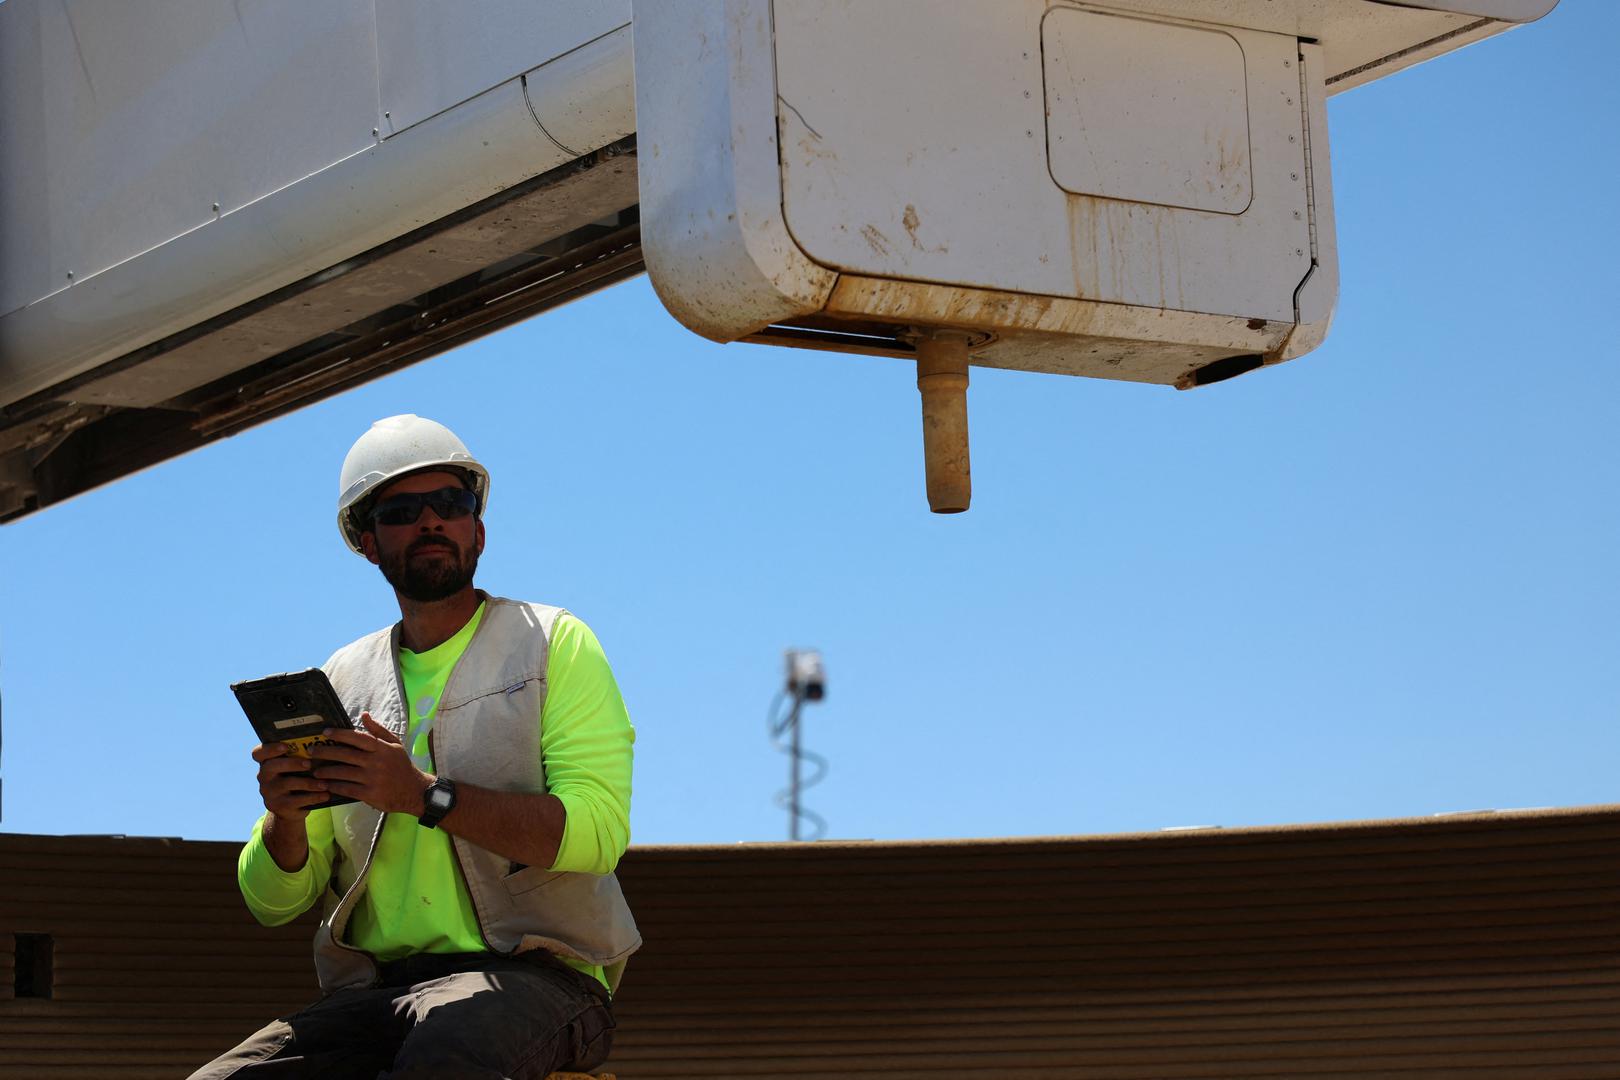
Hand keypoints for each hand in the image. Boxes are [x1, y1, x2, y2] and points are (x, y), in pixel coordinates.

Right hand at [252, 742, 329, 822]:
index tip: (285, 746)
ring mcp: (269, 793)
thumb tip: (322, 744)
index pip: (258, 753)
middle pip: (271, 766)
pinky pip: (296, 800)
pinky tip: (325, 795)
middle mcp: (264, 777)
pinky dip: (313, 797)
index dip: (270, 748)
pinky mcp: (278, 806)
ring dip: (308, 783)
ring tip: (324, 783)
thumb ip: (301, 755)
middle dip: (292, 763)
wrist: (291, 809)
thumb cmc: (297, 778)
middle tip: (309, 764)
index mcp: (266, 762)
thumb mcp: (296, 767)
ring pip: (286, 784)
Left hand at [311, 713, 432, 815]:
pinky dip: (334, 786)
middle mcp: (376, 762)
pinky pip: (347, 788)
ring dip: (325, 771)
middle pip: (345, 754)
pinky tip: (325, 785)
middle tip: (311, 751)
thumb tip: (364, 715)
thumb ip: (378, 730)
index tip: (325, 732)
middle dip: (325, 751)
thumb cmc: (402, 765)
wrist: (414, 791)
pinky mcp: (369, 794)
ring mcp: (372, 779)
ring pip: (342, 772)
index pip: (357, 737)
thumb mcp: (395, 744)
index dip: (340, 734)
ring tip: (315, 770)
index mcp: (382, 748)